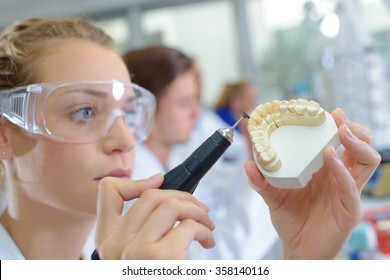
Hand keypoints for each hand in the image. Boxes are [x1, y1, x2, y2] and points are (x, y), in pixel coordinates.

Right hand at [95, 173, 214, 258]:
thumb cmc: (153, 274)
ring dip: (197, 210)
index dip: (136, 180)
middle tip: (200, 208)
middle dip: (183, 196)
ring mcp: (137, 250)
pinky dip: (205, 229)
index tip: (160, 180)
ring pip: (171, 204)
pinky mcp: (162, 258)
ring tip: (207, 224)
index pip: (108, 193)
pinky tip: (207, 241)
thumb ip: (139, 231)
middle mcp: (116, 244)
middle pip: (152, 195)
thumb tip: (164, 196)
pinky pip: (189, 226)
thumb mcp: (133, 257)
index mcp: (107, 241)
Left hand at [244, 108, 380, 258]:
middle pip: (361, 146)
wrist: (297, 249)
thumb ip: (261, 180)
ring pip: (368, 161)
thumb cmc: (291, 220)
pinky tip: (330, 158)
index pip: (342, 142)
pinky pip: (351, 186)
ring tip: (340, 132)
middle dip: (354, 129)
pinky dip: (341, 170)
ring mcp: (347, 192)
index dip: (339, 126)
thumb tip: (248, 163)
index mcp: (326, 170)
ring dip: (356, 143)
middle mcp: (340, 177)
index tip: (329, 112)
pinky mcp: (349, 209)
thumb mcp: (273, 196)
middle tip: (338, 120)